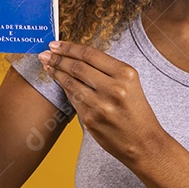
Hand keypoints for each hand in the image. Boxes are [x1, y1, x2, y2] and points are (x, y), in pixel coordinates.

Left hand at [38, 41, 165, 167]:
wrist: (143, 143)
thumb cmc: (137, 111)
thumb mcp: (130, 84)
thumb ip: (108, 70)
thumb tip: (77, 56)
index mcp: (125, 74)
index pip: (90, 54)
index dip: (69, 47)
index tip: (56, 44)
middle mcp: (113, 88)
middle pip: (77, 67)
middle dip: (57, 58)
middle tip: (45, 54)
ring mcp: (100, 105)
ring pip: (71, 83)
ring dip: (56, 73)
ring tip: (48, 66)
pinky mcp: (90, 120)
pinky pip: (73, 99)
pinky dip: (65, 89)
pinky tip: (60, 83)